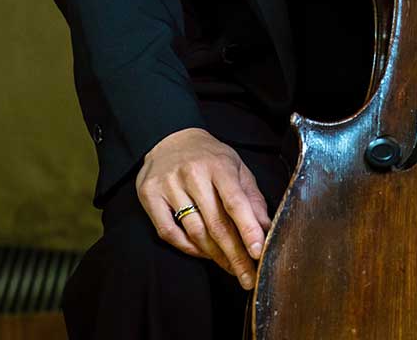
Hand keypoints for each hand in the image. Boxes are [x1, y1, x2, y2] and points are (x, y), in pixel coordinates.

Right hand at [135, 127, 271, 289]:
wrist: (170, 138)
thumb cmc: (209, 157)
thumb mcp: (236, 167)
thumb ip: (251, 197)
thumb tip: (266, 228)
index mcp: (218, 164)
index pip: (235, 200)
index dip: (248, 228)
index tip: (258, 252)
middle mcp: (192, 173)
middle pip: (216, 223)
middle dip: (235, 255)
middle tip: (248, 277)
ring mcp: (169, 184)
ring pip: (194, 231)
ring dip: (215, 255)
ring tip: (230, 267)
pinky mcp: (150, 195)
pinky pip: (169, 233)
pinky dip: (188, 248)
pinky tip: (202, 253)